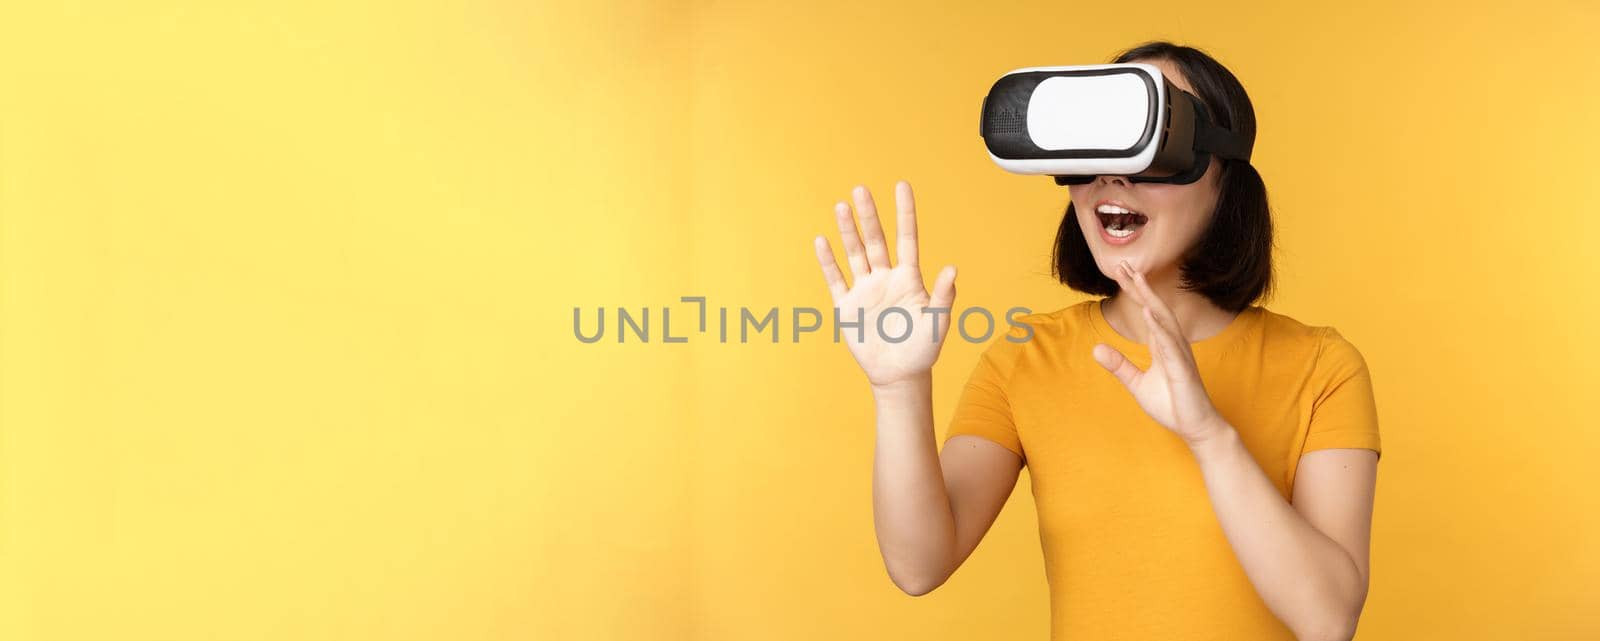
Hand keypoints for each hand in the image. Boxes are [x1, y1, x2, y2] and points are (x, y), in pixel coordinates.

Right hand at [813, 181, 957, 388]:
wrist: (898, 374)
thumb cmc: (923, 349)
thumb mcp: (937, 322)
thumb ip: (944, 295)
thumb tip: (953, 268)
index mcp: (909, 278)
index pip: (907, 238)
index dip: (905, 213)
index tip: (901, 186)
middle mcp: (885, 278)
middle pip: (876, 240)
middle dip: (869, 215)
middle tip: (860, 190)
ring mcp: (865, 290)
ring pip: (855, 254)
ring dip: (848, 232)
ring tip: (841, 207)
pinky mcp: (847, 306)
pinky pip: (836, 279)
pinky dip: (829, 261)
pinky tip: (822, 242)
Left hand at [1091, 260, 1228, 444]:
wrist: (1195, 427)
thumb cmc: (1172, 405)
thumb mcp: (1137, 384)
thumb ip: (1119, 366)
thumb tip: (1095, 349)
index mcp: (1163, 345)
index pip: (1147, 312)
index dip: (1135, 292)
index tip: (1122, 272)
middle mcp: (1173, 344)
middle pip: (1155, 308)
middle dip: (1140, 286)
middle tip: (1125, 265)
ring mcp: (1179, 355)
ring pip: (1164, 320)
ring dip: (1150, 299)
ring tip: (1137, 279)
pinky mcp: (1182, 369)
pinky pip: (1170, 344)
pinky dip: (1159, 327)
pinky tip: (1148, 312)